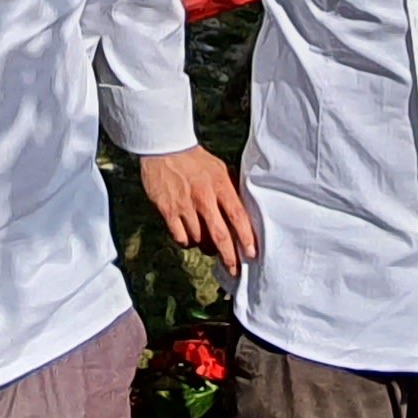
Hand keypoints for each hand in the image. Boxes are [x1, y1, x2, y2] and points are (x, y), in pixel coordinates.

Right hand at [136, 144, 259, 269]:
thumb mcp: (219, 169)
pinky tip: (189, 238)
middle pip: (220, 235)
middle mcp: (203, 197)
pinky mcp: (167, 210)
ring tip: (209, 245)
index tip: (252, 254)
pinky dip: (187, 242)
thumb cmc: (195, 160)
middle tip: (234, 269)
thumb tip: (243, 216)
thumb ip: (230, 191)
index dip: (246, 237)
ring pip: (199, 239)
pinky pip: (180, 237)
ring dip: (206, 247)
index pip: (238, 216)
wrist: (165, 148)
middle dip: (229, 257)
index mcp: (220, 185)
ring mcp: (184, 205)